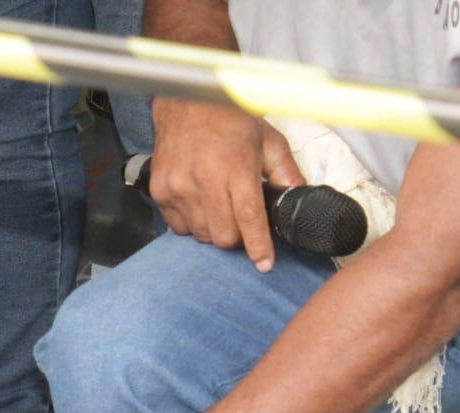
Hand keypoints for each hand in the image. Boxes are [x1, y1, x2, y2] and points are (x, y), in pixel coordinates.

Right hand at [149, 98, 304, 271]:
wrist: (184, 103)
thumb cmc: (227, 118)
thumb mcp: (267, 139)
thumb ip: (286, 171)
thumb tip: (299, 198)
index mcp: (235, 166)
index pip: (249, 218)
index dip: (258, 246)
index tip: (265, 263)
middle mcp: (203, 179)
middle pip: (223, 236)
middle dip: (237, 237)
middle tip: (241, 220)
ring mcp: (178, 187)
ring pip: (202, 235)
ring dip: (214, 229)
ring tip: (219, 206)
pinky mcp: (160, 191)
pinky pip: (179, 227)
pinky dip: (192, 223)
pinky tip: (198, 203)